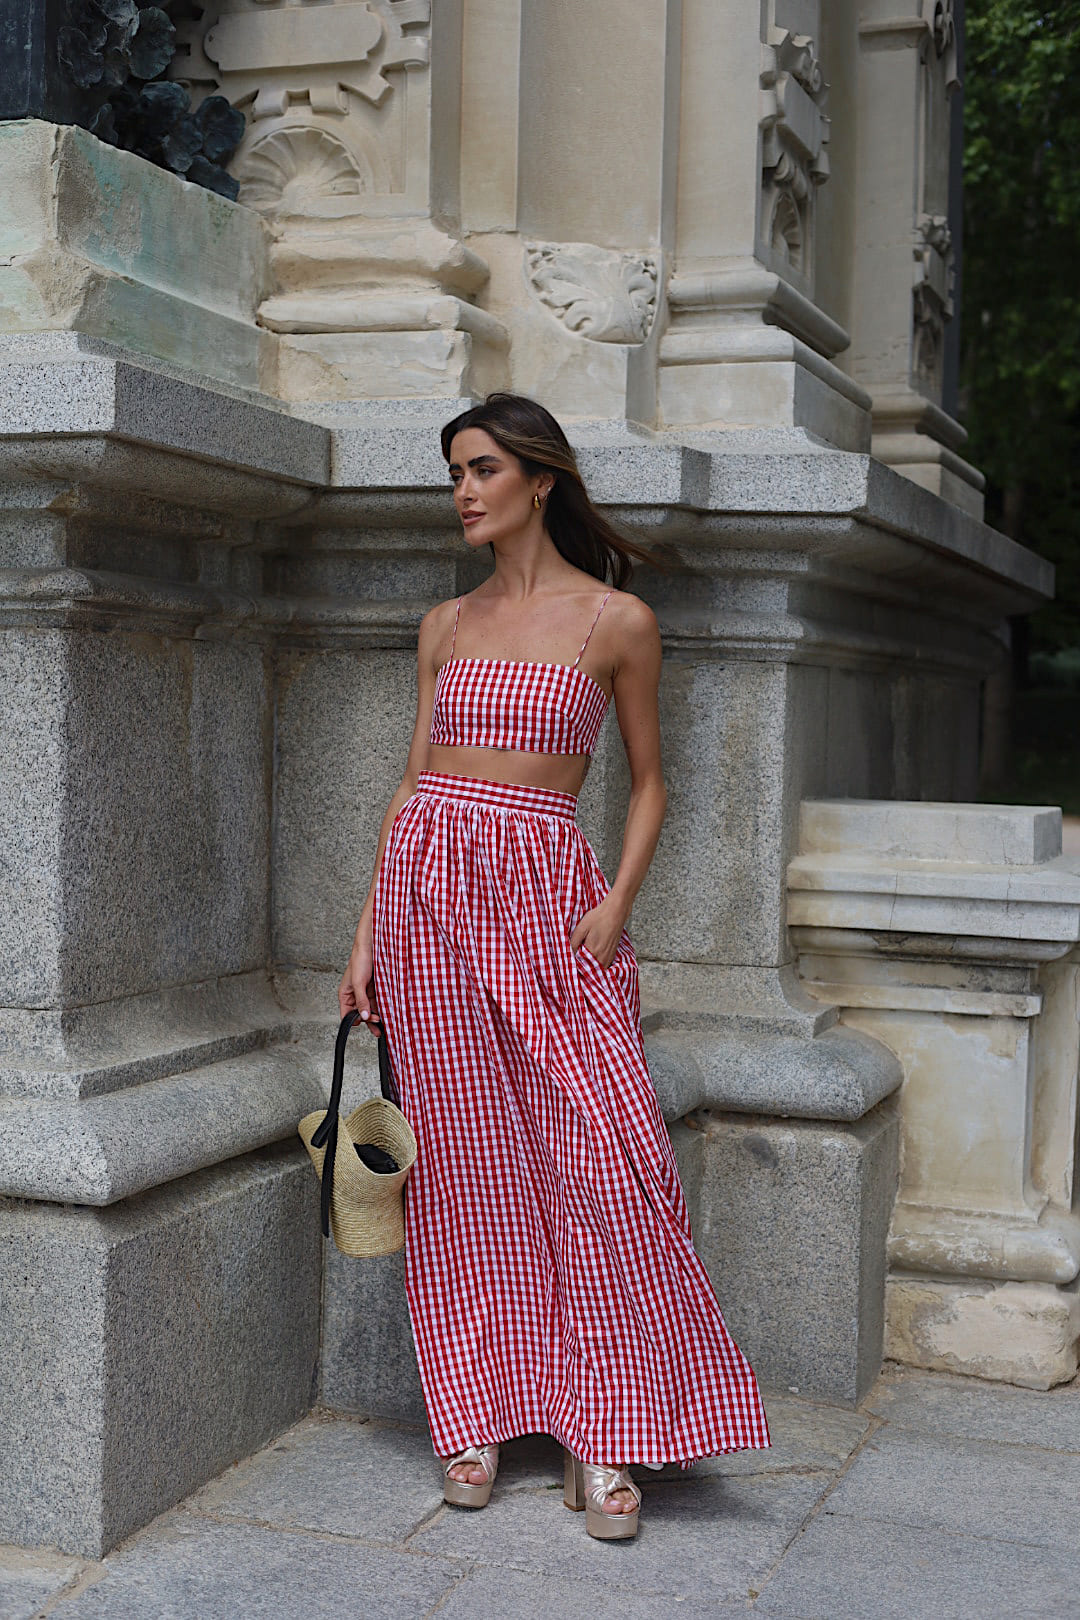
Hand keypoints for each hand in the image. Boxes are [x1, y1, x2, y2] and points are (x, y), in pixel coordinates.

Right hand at [338, 915, 382, 1033]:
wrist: (372, 946)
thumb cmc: (360, 960)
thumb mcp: (359, 983)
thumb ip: (361, 1001)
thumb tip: (363, 1017)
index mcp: (345, 995)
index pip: (346, 1014)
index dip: (355, 1021)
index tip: (365, 1022)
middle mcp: (355, 995)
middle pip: (360, 1014)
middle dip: (368, 1021)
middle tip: (378, 1028)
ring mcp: (365, 993)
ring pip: (369, 1010)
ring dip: (376, 1016)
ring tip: (384, 1025)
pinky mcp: (375, 989)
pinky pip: (377, 1002)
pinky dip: (382, 1009)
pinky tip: (387, 1014)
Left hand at [569, 894, 629, 969]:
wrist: (615, 912)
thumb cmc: (598, 918)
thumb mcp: (581, 928)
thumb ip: (573, 943)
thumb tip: (567, 955)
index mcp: (592, 951)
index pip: (579, 966)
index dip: (573, 966)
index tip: (568, 963)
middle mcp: (601, 957)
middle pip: (588, 970)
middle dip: (580, 968)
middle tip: (574, 962)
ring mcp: (608, 957)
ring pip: (596, 970)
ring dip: (589, 968)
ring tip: (582, 962)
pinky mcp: (612, 955)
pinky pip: (603, 967)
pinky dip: (596, 966)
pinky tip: (591, 959)